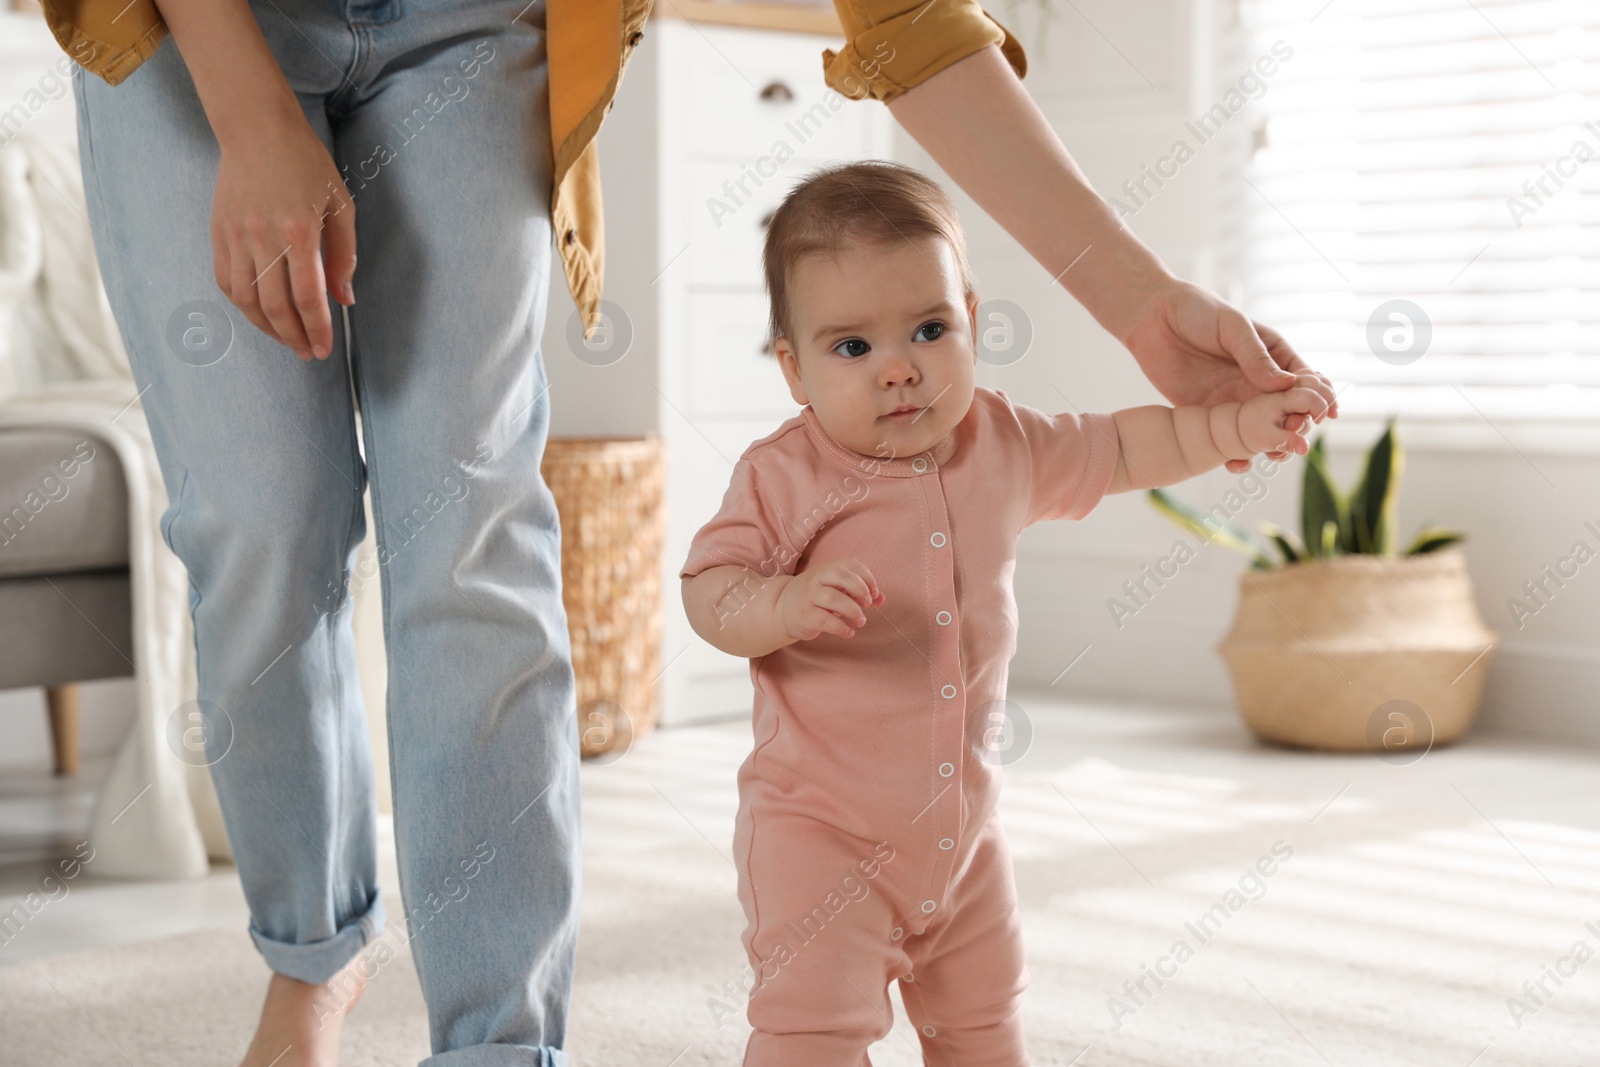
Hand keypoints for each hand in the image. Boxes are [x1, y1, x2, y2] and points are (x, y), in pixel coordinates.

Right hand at [212, 114, 355, 361]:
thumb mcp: (340, 204)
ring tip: (287, 338)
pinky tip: (261, 313)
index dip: (317, 330)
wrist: (256, 128)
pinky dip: (243, 304)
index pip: (307, 297)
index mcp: (299, 231)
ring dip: (267, 327)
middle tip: (307, 353)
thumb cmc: (306, 164)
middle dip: (294, 337)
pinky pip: (226, 281)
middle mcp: (263, 237)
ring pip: (246, 300)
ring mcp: (235, 236)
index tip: (324, 350)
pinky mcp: (218, 232)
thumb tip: (344, 301)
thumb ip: (344, 256)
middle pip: (275, 307)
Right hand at [776, 557, 881, 641]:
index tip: (874, 593)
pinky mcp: (804, 616)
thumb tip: (882, 599)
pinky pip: (824, 619)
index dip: (866, 577)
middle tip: (867, 604)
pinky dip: (840, 627)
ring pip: (832, 597)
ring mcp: (808, 597)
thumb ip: (858, 592)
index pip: (849, 563)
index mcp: (826, 568)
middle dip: (859, 590)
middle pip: (840, 576)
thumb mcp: (836, 589)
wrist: (782, 608)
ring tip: (861, 621)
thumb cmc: (816, 597)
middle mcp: (816, 579)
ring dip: (852, 610)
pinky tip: (849, 632)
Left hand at [1122, 278, 1336, 471]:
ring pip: (1262, 434)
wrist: (1151, 317)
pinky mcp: (1208, 416)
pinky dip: (1236, 456)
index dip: (1318, 400)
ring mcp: (1235, 402)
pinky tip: (1237, 464)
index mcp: (1274, 357)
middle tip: (1294, 438)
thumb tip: (1286, 385)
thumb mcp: (1231, 326)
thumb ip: (1255, 356)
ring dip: (1272, 447)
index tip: (1321, 414)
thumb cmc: (1197, 311)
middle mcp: (1259, 383)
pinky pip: (1227, 442)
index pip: (1307, 383)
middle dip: (1297, 428)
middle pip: (1289, 414)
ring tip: (1275, 456)